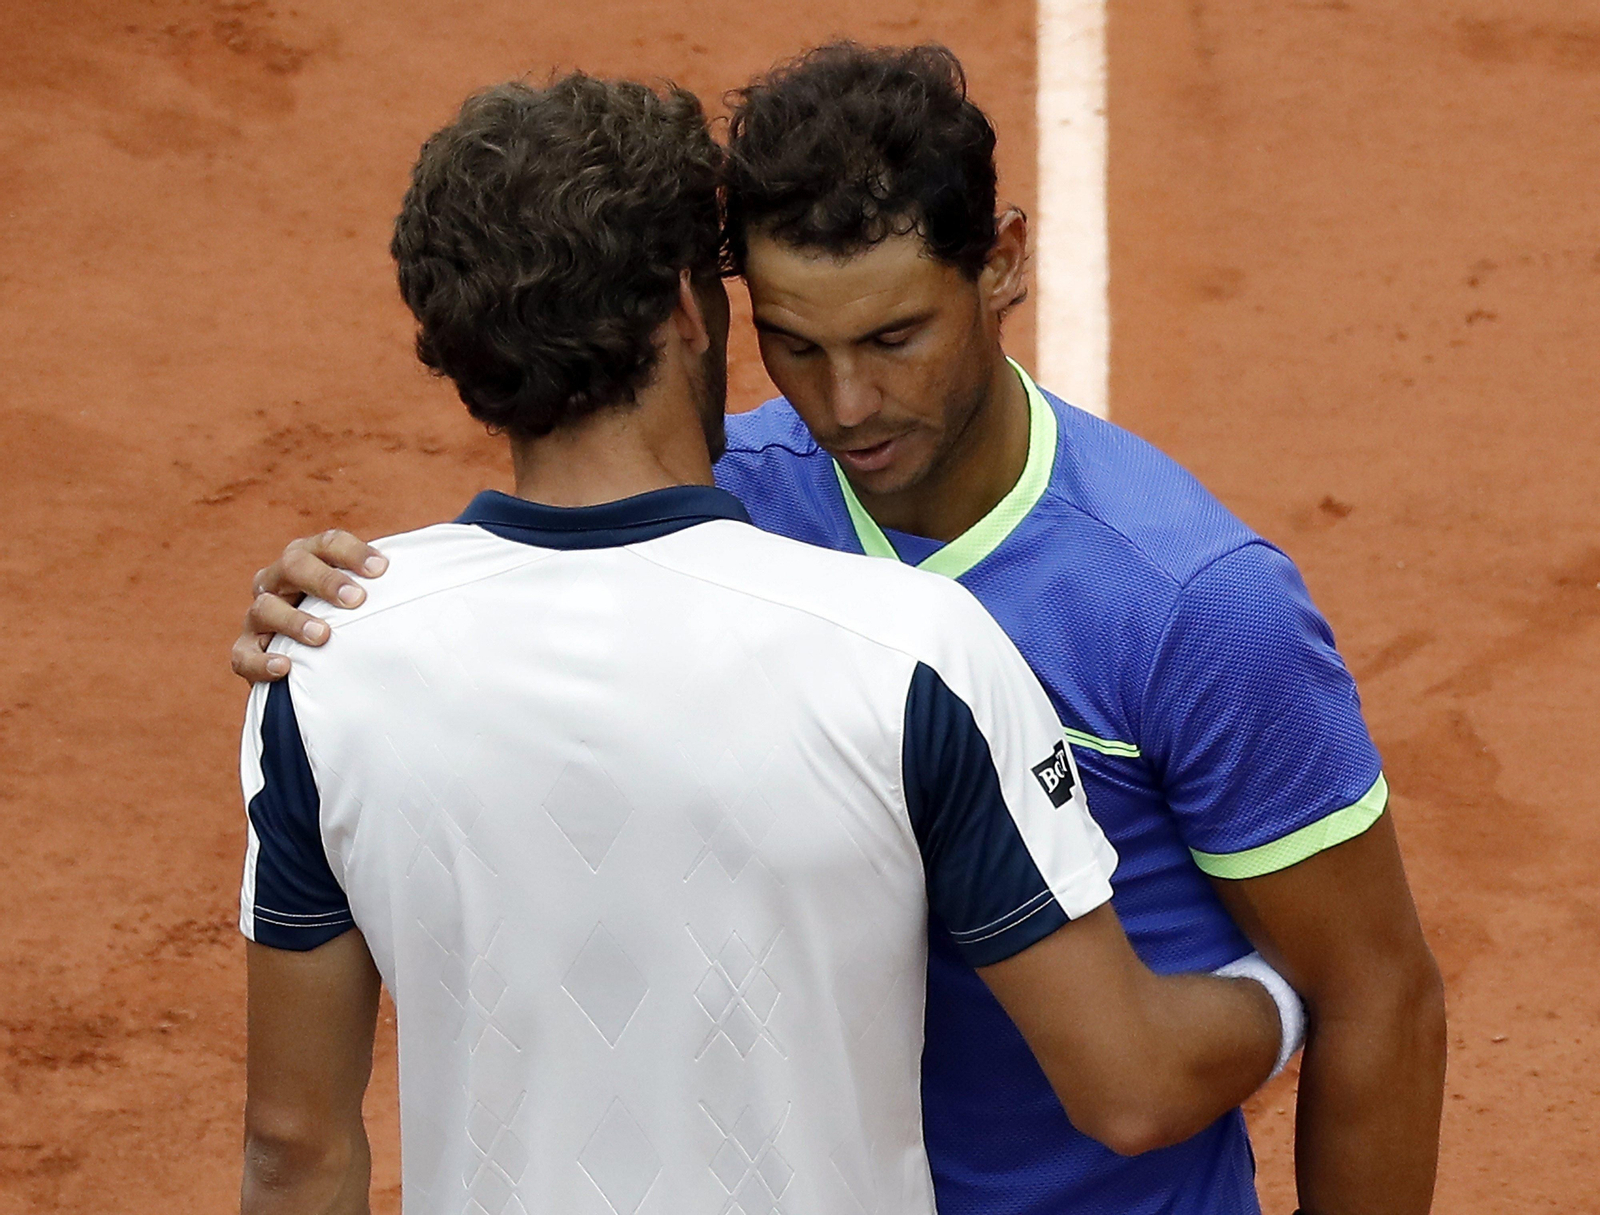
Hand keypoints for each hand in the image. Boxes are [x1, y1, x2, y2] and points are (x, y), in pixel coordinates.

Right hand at [231, 530, 387, 683]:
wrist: (313, 659)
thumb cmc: (350, 621)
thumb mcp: (367, 598)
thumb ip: (390, 584)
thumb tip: (445, 570)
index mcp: (308, 558)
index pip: (327, 542)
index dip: (352, 552)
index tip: (382, 570)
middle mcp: (278, 581)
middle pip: (293, 565)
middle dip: (325, 580)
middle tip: (357, 600)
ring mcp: (258, 617)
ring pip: (265, 608)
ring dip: (295, 620)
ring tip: (324, 635)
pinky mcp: (246, 651)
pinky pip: (243, 655)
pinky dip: (261, 661)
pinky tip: (286, 667)